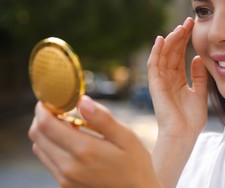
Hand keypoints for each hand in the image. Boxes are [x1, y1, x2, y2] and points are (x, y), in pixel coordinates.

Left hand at [28, 96, 161, 187]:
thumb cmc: (135, 163)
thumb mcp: (126, 137)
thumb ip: (102, 118)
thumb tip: (82, 100)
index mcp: (84, 150)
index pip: (46, 125)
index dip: (43, 107)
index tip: (50, 98)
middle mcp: (69, 166)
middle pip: (37, 135)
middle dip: (42, 117)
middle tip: (57, 107)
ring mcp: (65, 178)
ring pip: (39, 148)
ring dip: (45, 131)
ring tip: (64, 122)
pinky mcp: (65, 185)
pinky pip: (48, 160)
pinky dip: (51, 145)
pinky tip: (69, 140)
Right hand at [147, 17, 207, 138]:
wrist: (184, 135)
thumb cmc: (192, 119)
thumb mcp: (200, 93)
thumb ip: (199, 76)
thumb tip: (196, 58)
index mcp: (178, 80)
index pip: (179, 55)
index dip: (185, 41)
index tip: (193, 27)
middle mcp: (167, 79)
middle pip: (171, 52)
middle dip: (179, 36)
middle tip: (188, 22)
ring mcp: (160, 81)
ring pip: (162, 56)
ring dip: (170, 41)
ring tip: (179, 28)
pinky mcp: (155, 85)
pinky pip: (153, 65)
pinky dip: (156, 52)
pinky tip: (162, 39)